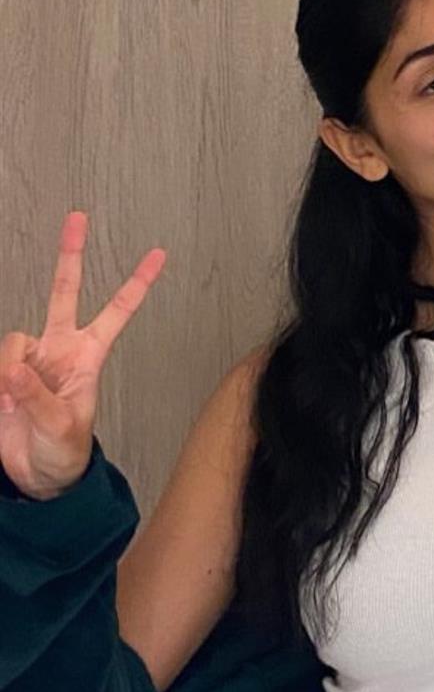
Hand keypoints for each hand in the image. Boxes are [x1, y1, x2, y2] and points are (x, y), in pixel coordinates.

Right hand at [0, 212, 165, 499]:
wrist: (37, 475)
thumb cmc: (63, 451)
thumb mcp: (63, 428)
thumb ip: (38, 397)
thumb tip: (16, 369)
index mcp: (88, 356)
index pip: (117, 312)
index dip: (136, 284)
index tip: (159, 255)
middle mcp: (59, 348)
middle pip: (64, 292)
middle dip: (70, 255)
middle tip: (78, 217)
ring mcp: (29, 358)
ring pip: (13, 339)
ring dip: (10, 372)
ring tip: (15, 406)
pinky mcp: (2, 372)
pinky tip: (3, 404)